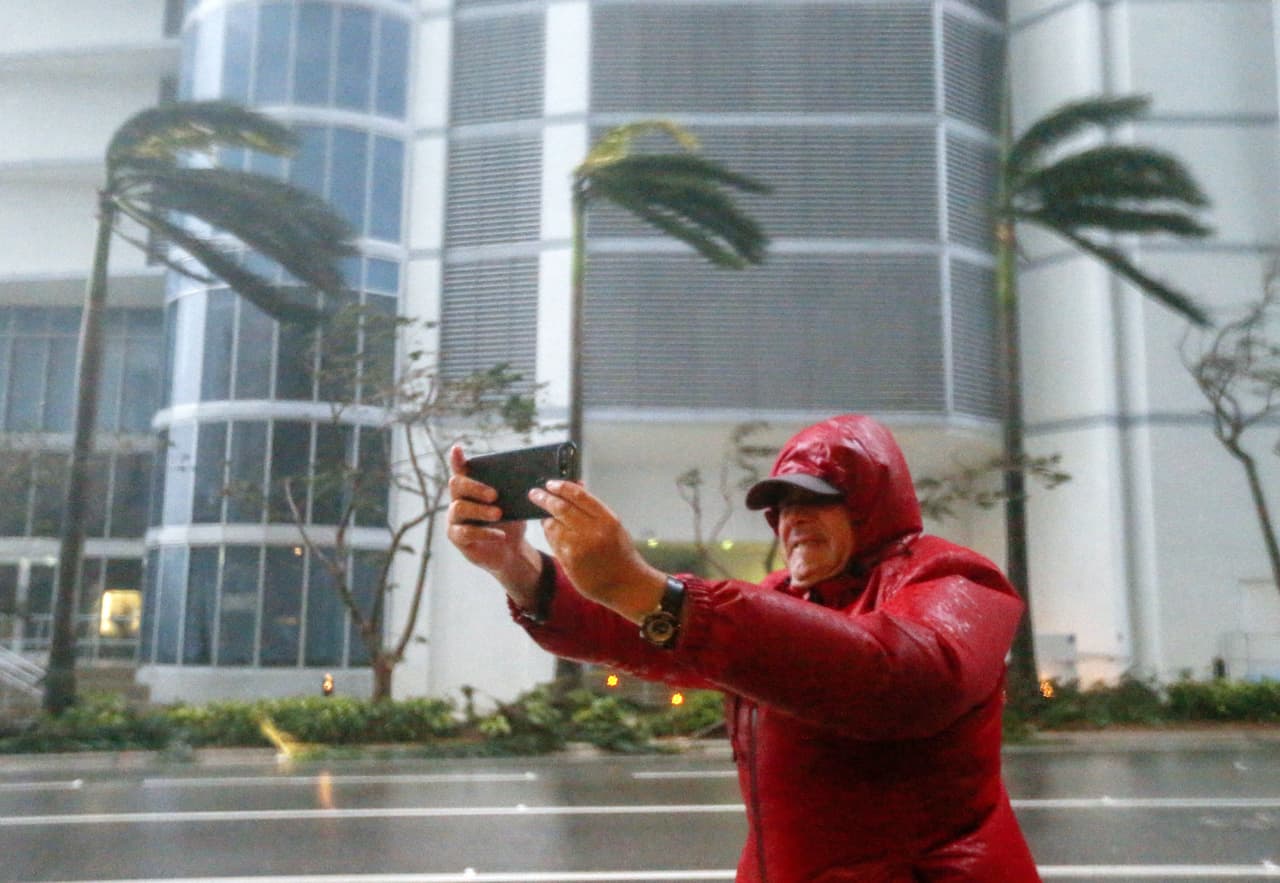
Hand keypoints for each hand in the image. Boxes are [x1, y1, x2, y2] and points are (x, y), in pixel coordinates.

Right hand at [446, 445, 540, 599]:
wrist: (510, 551)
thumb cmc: (514, 521)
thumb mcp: (522, 502)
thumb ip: (537, 487)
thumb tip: (576, 479)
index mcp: (473, 486)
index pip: (460, 468)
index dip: (457, 458)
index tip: (459, 448)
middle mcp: (459, 499)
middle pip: (457, 484)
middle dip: (476, 487)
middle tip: (495, 494)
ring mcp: (455, 519)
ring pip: (459, 508)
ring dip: (481, 510)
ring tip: (499, 514)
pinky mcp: (457, 537)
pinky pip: (465, 532)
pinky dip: (484, 532)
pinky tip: (499, 534)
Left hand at [530, 480, 665, 621]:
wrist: (627, 584)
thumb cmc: (621, 553)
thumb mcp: (614, 526)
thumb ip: (594, 509)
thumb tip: (574, 487)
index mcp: (607, 519)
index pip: (579, 495)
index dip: (562, 487)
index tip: (550, 483)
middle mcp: (593, 531)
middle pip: (561, 508)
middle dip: (545, 498)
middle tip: (535, 493)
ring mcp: (579, 547)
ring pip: (552, 525)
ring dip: (546, 519)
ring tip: (545, 516)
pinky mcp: (569, 561)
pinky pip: (553, 542)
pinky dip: (550, 535)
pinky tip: (551, 533)